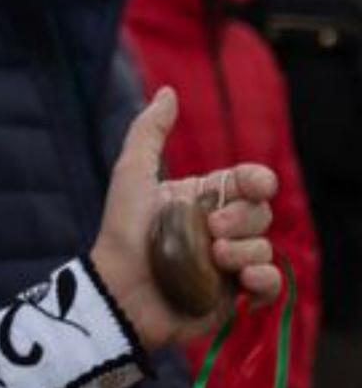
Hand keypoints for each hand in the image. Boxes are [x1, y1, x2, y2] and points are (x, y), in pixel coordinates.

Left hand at [91, 88, 279, 350]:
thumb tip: (168, 91)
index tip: (254, 184)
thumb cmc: (122, 231)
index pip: (247, 182)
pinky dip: (263, 279)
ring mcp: (226, 263)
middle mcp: (218, 228)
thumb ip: (149, 132)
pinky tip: (241, 279)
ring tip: (213, 257)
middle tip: (211, 228)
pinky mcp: (231, 296)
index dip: (258, 180)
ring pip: (265, 246)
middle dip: (242, 218)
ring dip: (244, 249)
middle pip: (261, 212)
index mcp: (201, 197)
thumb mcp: (131, 174)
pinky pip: (269, 283)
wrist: (119, 291)